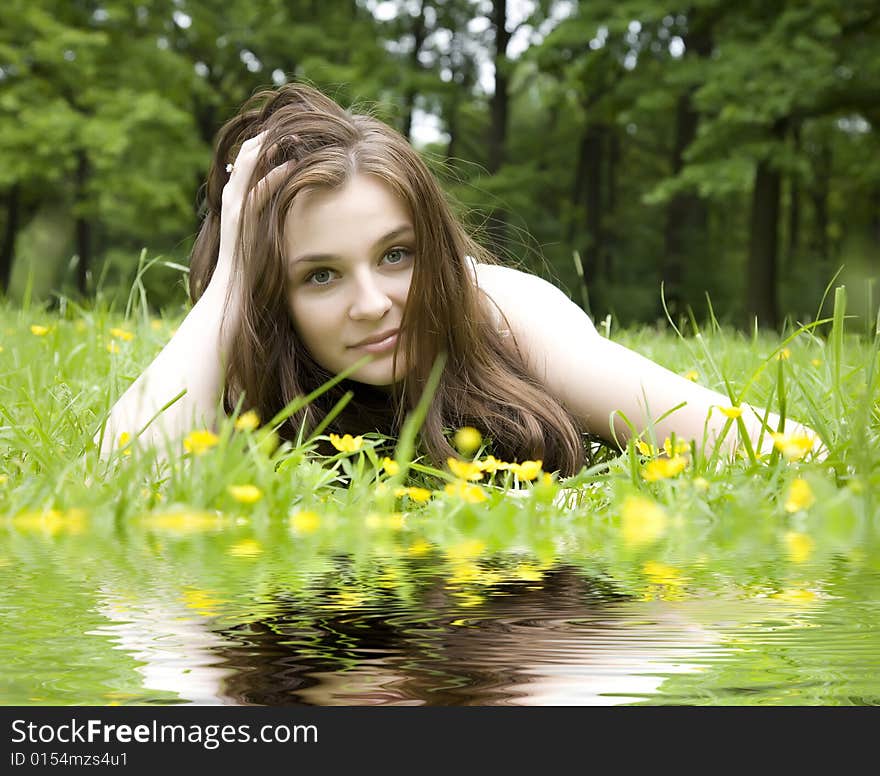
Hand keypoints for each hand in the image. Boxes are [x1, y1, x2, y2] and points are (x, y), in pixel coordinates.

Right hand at [213, 131, 296, 289]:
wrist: (233, 287)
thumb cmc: (252, 262)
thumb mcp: (260, 229)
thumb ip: (265, 211)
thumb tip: (284, 198)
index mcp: (235, 195)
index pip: (248, 157)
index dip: (268, 141)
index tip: (291, 133)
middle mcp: (231, 195)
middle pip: (247, 153)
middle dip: (271, 137)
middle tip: (297, 129)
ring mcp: (234, 205)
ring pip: (249, 164)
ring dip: (272, 148)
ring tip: (296, 137)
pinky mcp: (242, 217)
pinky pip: (258, 190)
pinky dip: (274, 175)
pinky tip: (291, 166)